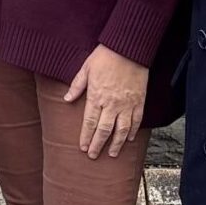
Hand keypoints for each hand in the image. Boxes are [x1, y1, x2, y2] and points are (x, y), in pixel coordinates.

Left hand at [64, 44, 146, 158]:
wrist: (128, 48)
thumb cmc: (105, 56)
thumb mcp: (86, 68)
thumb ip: (76, 86)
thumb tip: (66, 99)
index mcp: (96, 96)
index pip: (89, 122)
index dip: (86, 137)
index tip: (83, 148)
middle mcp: (111, 103)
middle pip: (104, 130)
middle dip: (98, 145)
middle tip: (94, 156)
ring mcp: (127, 103)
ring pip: (121, 129)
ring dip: (116, 143)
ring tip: (113, 154)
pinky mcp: (139, 100)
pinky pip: (136, 120)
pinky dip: (133, 131)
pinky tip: (129, 139)